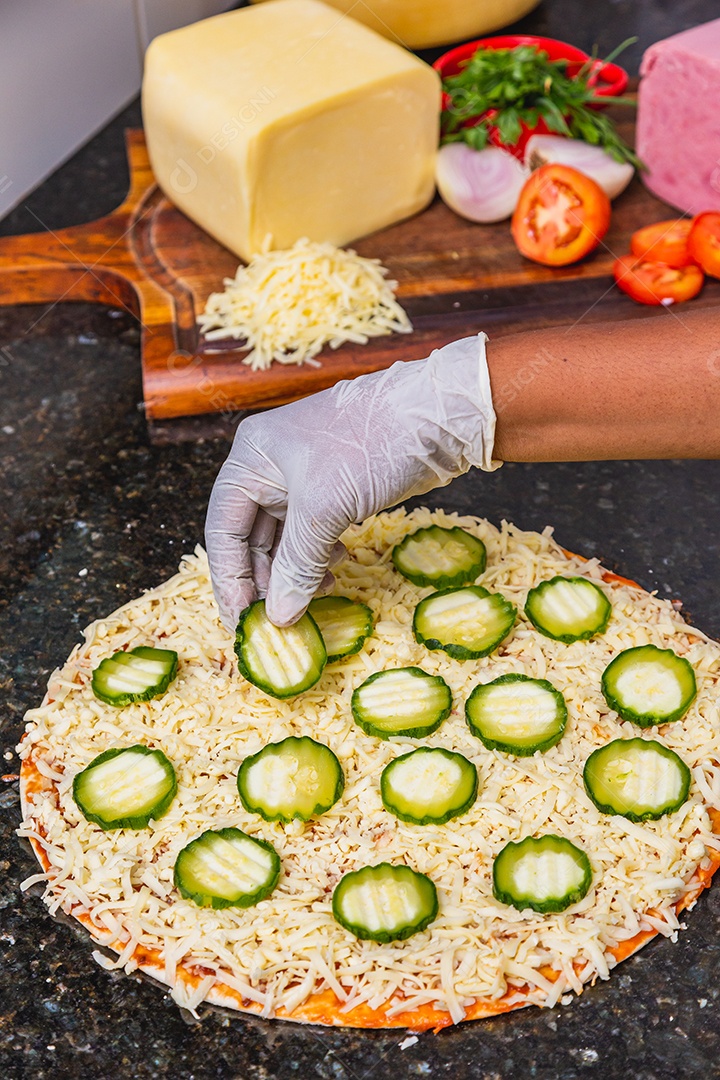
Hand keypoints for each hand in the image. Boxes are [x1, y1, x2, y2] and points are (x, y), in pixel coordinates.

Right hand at [205, 334, 498, 629]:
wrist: (436, 416)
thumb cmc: (371, 444)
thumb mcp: (325, 509)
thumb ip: (297, 565)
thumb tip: (281, 616)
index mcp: (251, 458)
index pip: (223, 528)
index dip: (229, 577)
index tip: (240, 619)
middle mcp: (270, 466)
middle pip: (251, 536)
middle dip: (265, 579)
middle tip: (277, 620)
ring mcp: (303, 477)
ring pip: (285, 539)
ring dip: (295, 573)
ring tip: (313, 597)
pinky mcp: (334, 489)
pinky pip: (314, 534)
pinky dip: (319, 558)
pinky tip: (336, 570)